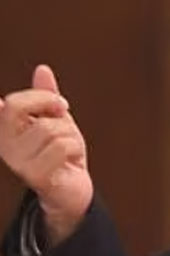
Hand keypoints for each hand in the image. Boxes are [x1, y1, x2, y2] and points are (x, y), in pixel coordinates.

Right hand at [0, 65, 92, 244]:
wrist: (73, 189)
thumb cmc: (62, 154)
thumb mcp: (57, 119)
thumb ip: (47, 96)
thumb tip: (42, 69)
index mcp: (7, 129)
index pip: (3, 106)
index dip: (1, 102)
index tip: (7, 101)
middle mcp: (6, 145)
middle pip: (17, 105)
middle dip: (49, 101)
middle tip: (62, 111)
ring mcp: (18, 161)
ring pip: (49, 127)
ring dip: (69, 133)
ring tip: (67, 147)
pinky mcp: (34, 175)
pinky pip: (61, 146)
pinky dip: (74, 149)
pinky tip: (70, 160)